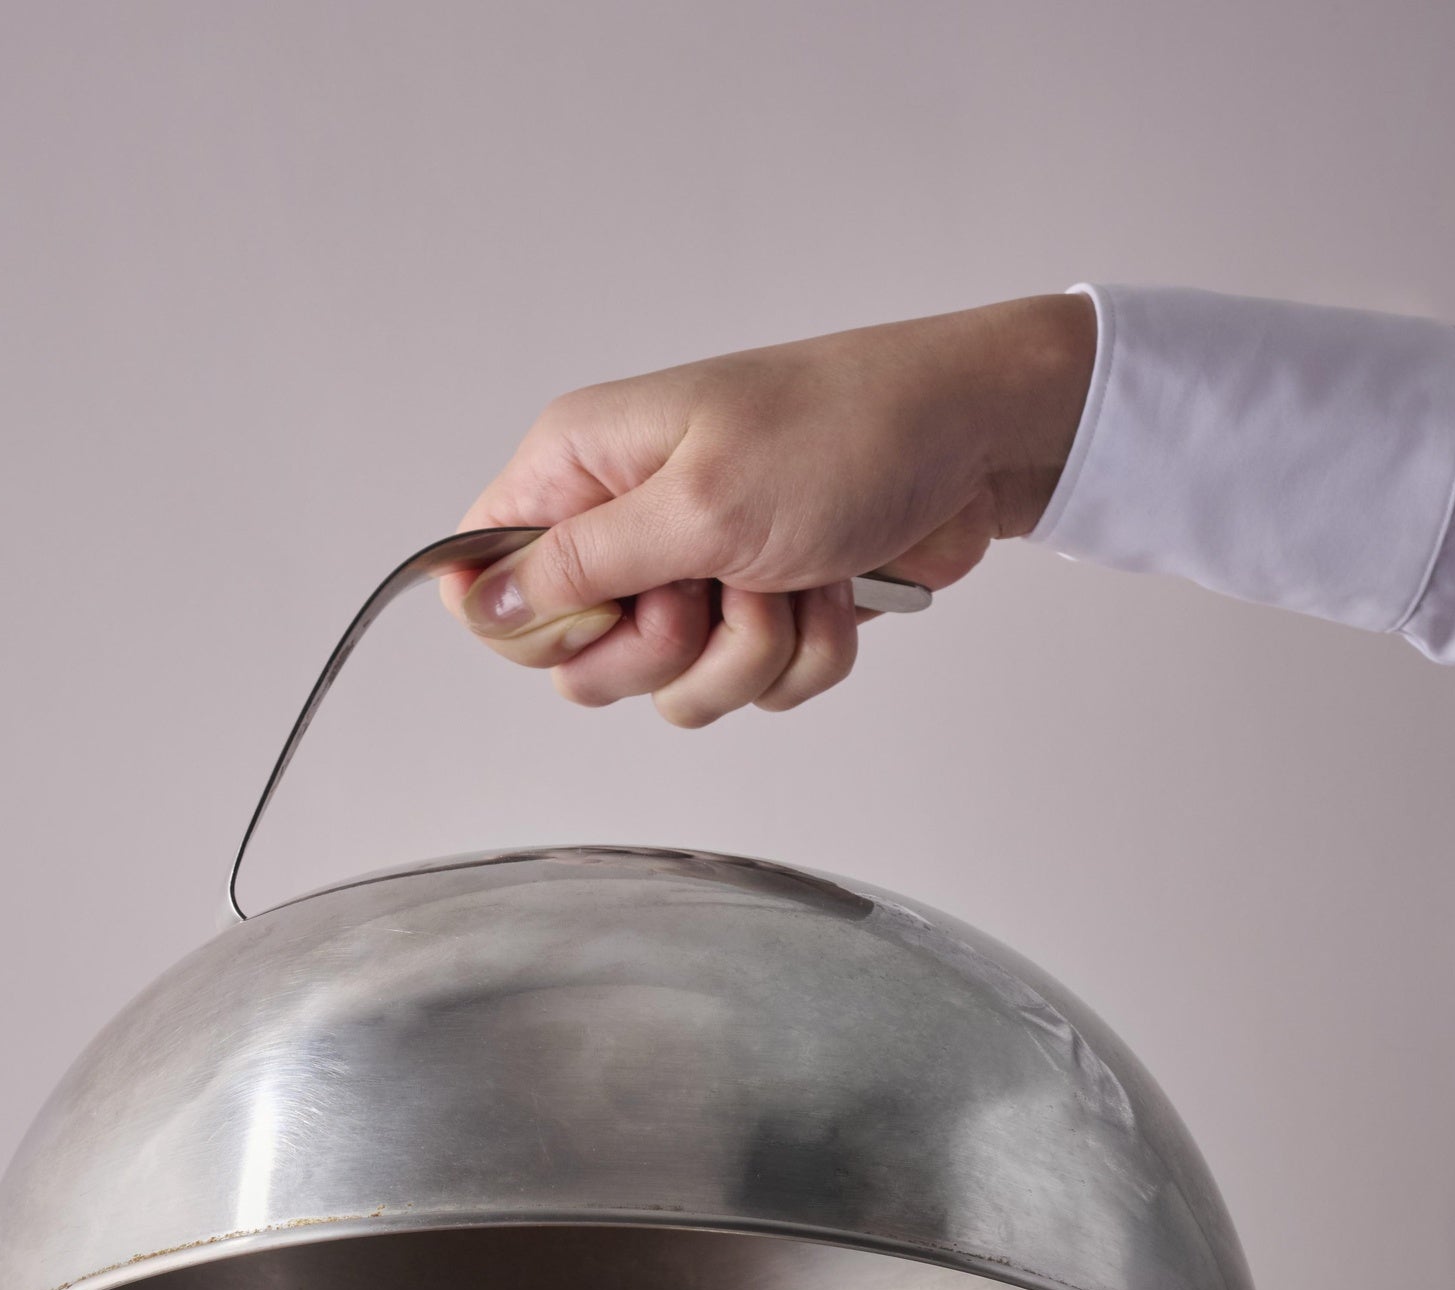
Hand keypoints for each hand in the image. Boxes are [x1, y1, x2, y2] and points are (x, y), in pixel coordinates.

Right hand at [443, 294, 1094, 724]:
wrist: (974, 442)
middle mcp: (627, 521)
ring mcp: (696, 573)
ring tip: (794, 578)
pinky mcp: (758, 611)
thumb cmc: (842, 435)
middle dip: (664, 651)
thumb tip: (480, 605)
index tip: (605, 608)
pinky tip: (834, 588)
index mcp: (582, 468)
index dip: (534, 626)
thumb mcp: (696, 505)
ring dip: (751, 655)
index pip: (487, 583)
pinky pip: (750, 689)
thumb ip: (578, 565)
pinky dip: (804, 655)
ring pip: (675, 689)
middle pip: (582, 663)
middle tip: (711, 590)